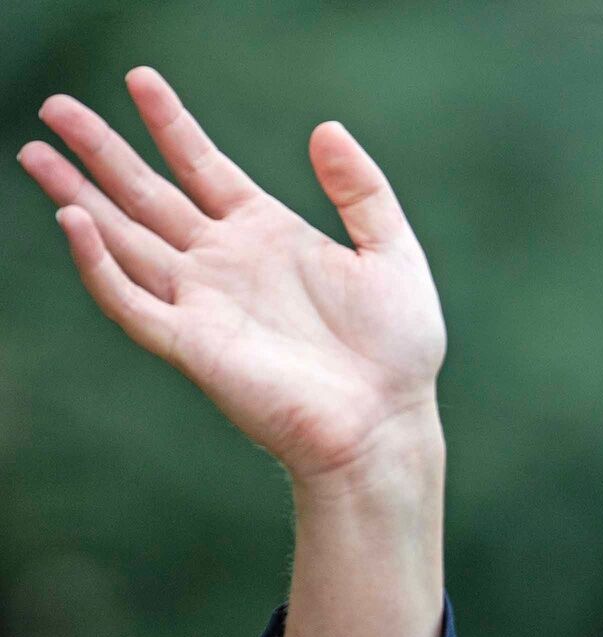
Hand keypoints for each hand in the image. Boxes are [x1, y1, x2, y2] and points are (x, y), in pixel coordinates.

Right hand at [17, 66, 446, 486]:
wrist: (386, 422)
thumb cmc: (397, 349)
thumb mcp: (392, 253)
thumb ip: (362, 191)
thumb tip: (327, 128)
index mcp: (268, 234)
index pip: (204, 166)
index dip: (170, 124)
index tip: (139, 78)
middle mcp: (226, 263)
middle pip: (148, 196)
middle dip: (102, 152)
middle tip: (56, 106)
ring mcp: (204, 302)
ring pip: (124, 239)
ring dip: (80, 198)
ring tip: (36, 153)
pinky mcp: (193, 345)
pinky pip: (132, 301)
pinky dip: (100, 264)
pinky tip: (76, 223)